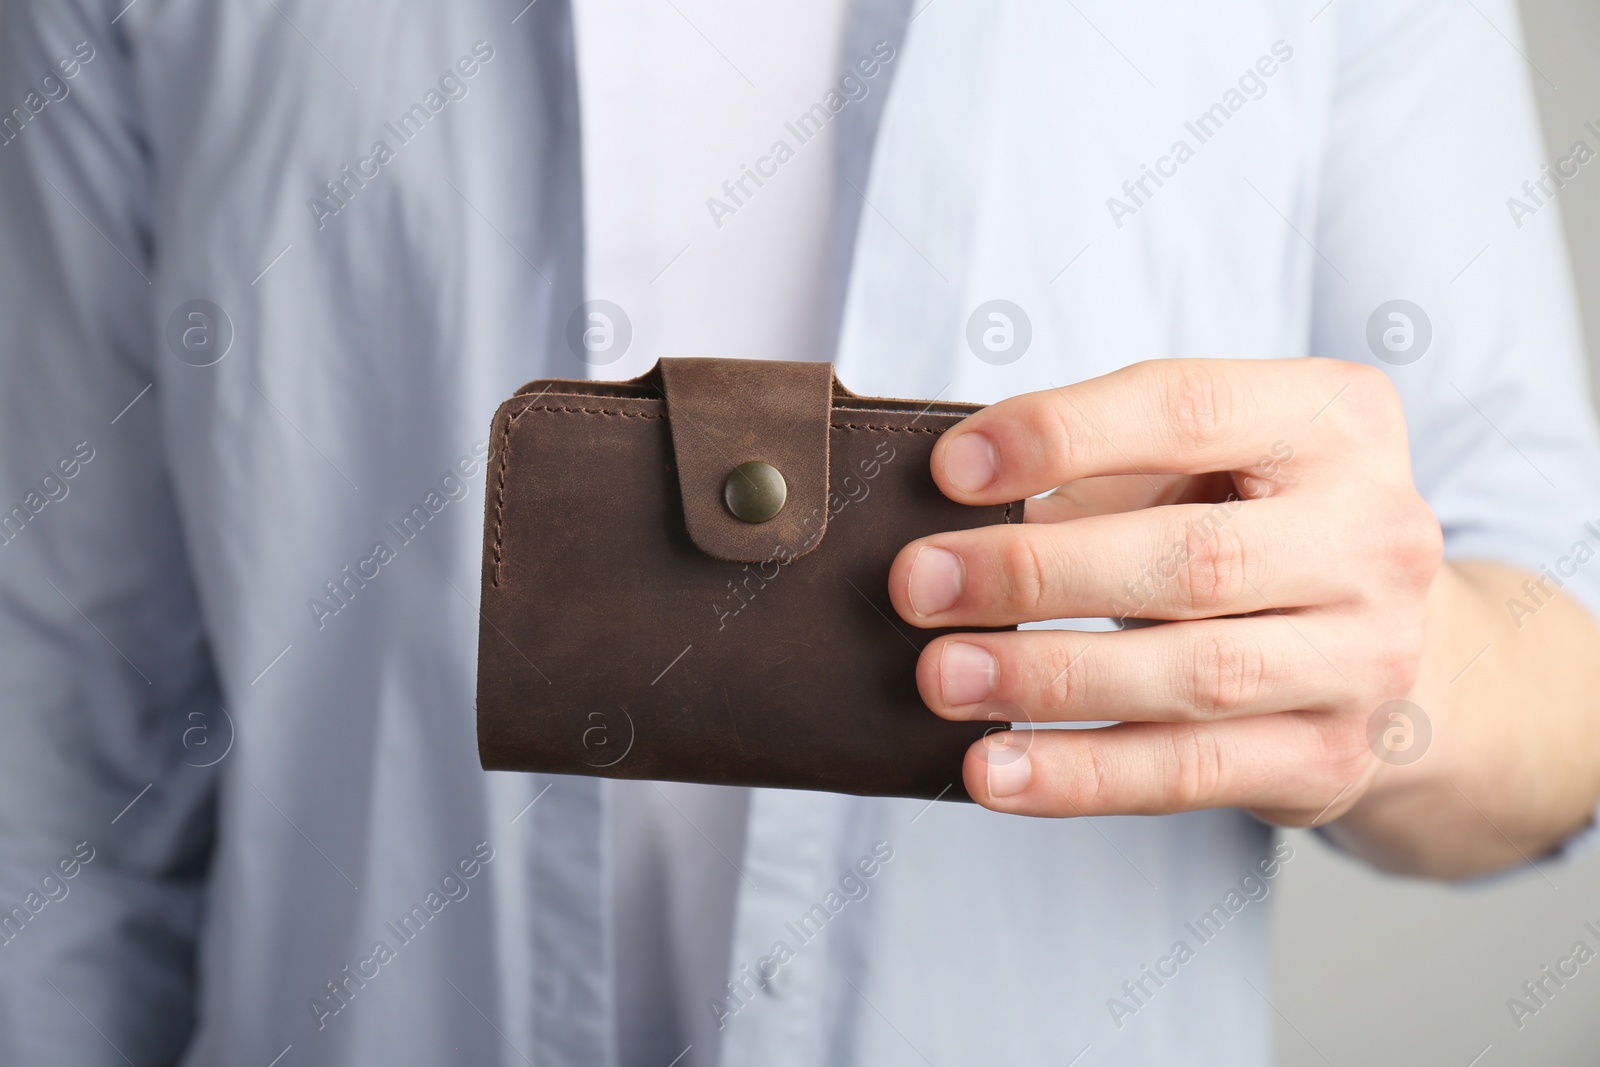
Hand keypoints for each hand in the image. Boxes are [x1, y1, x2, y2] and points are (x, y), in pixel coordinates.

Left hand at [889, 359, 1443, 826]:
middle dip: (1037, 574)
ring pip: (1195, 675)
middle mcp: (1372, 536)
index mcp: (1337, 421)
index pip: (1187, 410)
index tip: (951, 468)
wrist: (1390, 645)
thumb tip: (948, 500)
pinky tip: (996, 767)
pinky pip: (1190, 773)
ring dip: (1049, 680)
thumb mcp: (1204, 457)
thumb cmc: (1252, 523)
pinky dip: (1081, 775)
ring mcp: (1364, 657)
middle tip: (921, 584)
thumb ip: (1100, 460)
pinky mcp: (1330, 757)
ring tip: (943, 676)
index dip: (1061, 435)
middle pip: (1194, 559)